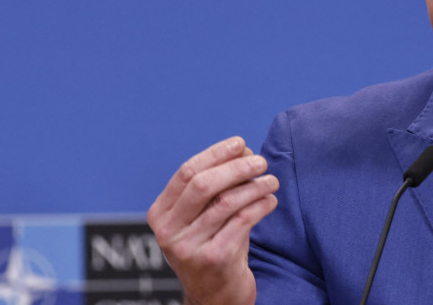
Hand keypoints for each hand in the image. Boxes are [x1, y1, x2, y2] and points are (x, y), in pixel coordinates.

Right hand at [148, 137, 279, 304]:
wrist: (215, 298)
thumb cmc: (213, 248)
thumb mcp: (204, 218)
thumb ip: (217, 188)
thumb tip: (243, 150)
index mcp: (160, 215)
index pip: (186, 173)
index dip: (215, 154)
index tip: (240, 143)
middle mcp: (168, 232)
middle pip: (203, 185)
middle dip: (236, 167)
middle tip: (261, 161)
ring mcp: (189, 248)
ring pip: (226, 202)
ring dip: (254, 186)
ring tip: (271, 181)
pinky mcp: (213, 259)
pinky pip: (242, 221)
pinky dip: (260, 206)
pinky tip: (271, 200)